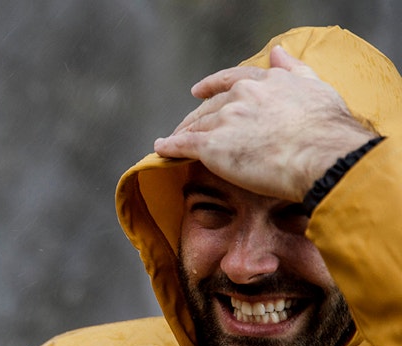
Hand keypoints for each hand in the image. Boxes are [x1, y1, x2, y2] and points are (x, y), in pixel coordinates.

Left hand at [154, 46, 375, 200]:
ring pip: (196, 126)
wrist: (320, 153)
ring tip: (174, 140)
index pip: (231, 80)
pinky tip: (161, 149)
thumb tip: (277, 50)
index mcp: (265, 82)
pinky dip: (170, 147)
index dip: (212, 85)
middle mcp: (241, 96)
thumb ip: (293, 68)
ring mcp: (224, 120)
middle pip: (210, 106)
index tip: (199, 90)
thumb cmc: (327, 127)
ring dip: (183, 132)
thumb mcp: (315, 86)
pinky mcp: (212, 146)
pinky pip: (183, 145)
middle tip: (186, 126)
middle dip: (197, 115)